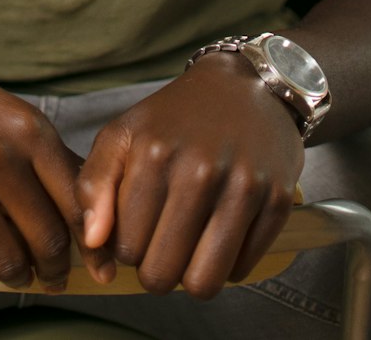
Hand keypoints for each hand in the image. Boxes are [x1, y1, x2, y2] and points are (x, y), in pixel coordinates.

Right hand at [0, 47, 92, 291]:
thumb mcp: (7, 110)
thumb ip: (43, 152)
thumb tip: (80, 198)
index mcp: (28, 129)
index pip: (75, 202)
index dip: (90, 244)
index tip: (96, 262)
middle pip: (45, 238)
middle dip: (54, 267)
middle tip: (53, 275)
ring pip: (5, 258)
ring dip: (15, 273)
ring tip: (15, 272)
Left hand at [77, 53, 303, 298]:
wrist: (247, 85)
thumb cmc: (176, 117)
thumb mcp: (123, 134)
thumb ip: (93, 184)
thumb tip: (93, 242)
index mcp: (155, 154)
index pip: (126, 250)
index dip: (128, 247)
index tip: (139, 226)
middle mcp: (200, 171)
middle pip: (162, 275)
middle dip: (157, 268)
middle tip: (164, 239)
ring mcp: (243, 187)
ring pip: (203, 284)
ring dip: (192, 275)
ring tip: (190, 244)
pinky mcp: (277, 201)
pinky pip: (242, 271)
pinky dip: (229, 263)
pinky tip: (222, 230)